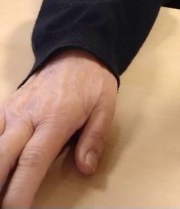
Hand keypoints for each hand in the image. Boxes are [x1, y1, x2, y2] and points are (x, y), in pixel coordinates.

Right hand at [0, 50, 117, 207]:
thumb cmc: (92, 81)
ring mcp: (13, 110)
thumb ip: (95, 137)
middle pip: (2, 157)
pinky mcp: (6, 106)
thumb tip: (86, 168)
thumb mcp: (105, 105)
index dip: (19, 191)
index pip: (32, 161)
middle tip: (2, 206)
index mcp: (55, 118)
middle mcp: (28, 115)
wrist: (76, 50)